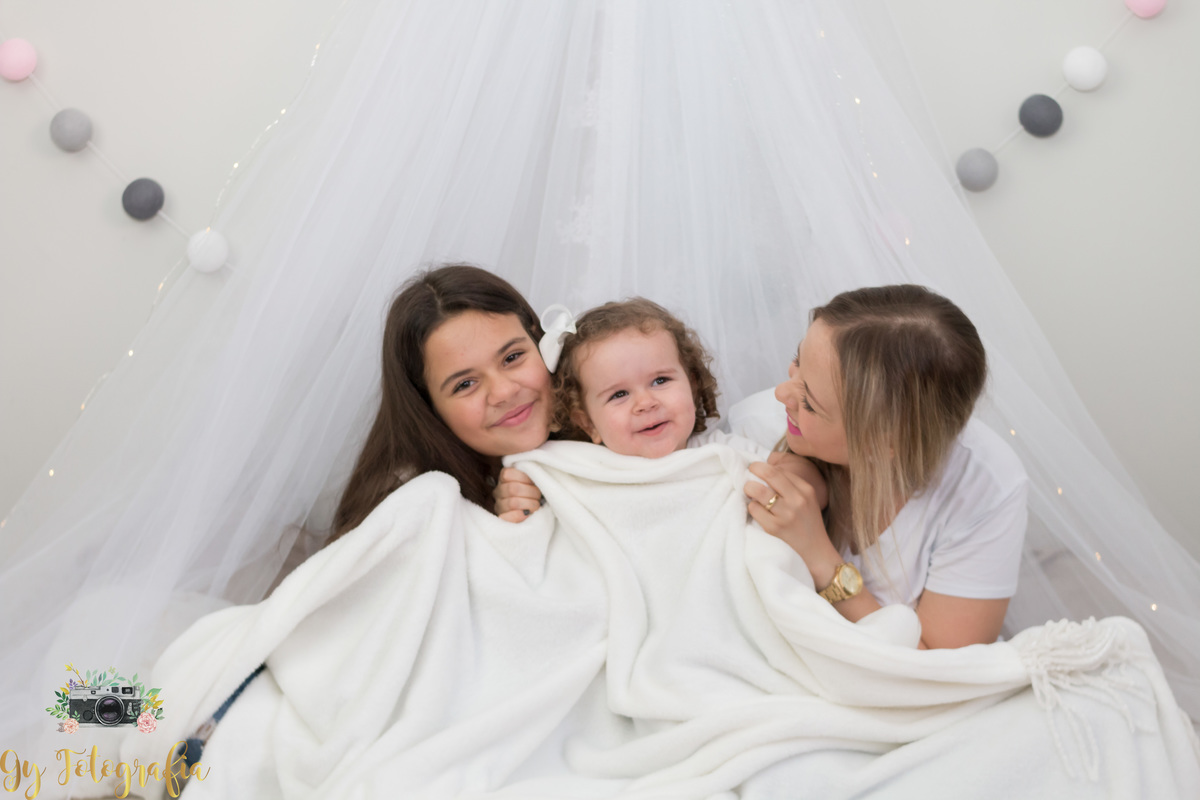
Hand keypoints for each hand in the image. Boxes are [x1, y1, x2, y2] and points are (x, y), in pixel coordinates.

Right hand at [494, 467, 543, 522]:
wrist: (532, 510)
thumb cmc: (534, 492)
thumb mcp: (531, 480)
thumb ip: (530, 475)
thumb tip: (535, 475)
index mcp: (504, 478)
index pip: (508, 474)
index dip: (525, 478)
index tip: (534, 482)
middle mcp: (498, 491)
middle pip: (513, 489)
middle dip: (531, 492)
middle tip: (538, 496)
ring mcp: (499, 506)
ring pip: (513, 503)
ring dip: (530, 504)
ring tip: (536, 505)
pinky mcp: (502, 519)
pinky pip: (507, 518)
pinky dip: (519, 515)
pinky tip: (526, 514)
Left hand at [745, 460, 840, 584]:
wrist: (816, 552)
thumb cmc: (807, 524)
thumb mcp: (807, 500)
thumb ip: (790, 485)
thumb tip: (764, 471)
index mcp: (806, 490)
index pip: (779, 470)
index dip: (763, 467)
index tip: (755, 470)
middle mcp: (797, 500)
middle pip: (769, 474)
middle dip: (753, 470)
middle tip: (747, 475)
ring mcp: (786, 514)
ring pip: (757, 490)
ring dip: (749, 489)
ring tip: (749, 492)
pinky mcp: (774, 528)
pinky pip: (754, 509)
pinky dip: (751, 508)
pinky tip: (757, 512)